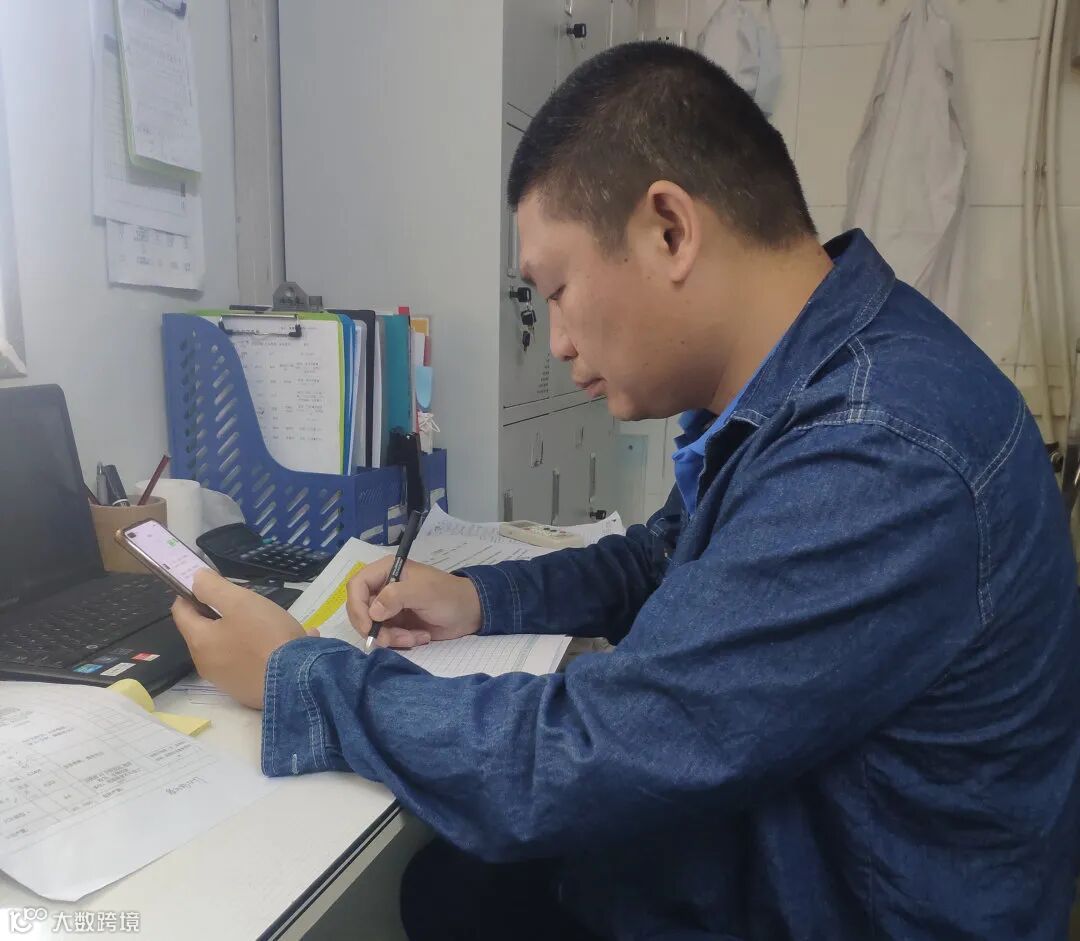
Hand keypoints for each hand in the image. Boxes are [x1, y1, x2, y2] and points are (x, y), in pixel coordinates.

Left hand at [171, 569, 308, 708]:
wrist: (297, 681)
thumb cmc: (266, 636)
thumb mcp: (240, 602)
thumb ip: (213, 587)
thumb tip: (195, 579)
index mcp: (200, 641)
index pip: (181, 611)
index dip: (191, 593)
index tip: (213, 584)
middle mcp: (206, 664)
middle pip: (205, 631)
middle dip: (221, 614)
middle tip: (248, 604)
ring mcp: (226, 681)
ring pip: (227, 647)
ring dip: (242, 633)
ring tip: (270, 625)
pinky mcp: (246, 691)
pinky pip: (247, 663)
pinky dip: (258, 651)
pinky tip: (284, 645)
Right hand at [346, 558, 482, 648]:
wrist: (469, 613)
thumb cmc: (449, 596)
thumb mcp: (424, 592)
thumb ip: (397, 596)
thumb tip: (372, 611)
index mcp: (386, 571)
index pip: (356, 585)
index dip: (357, 607)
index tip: (368, 626)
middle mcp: (383, 587)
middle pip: (360, 610)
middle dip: (375, 628)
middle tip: (391, 640)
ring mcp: (388, 607)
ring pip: (372, 627)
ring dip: (391, 638)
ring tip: (414, 638)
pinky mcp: (395, 624)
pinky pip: (385, 637)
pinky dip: (400, 641)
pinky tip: (420, 637)